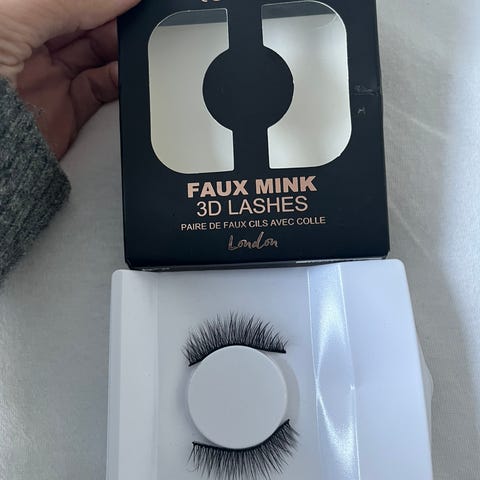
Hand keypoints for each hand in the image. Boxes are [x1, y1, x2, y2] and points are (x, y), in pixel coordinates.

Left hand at [0, 0, 139, 157]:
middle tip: (133, 19)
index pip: (64, 0)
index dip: (97, 0)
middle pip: (82, 23)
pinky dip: (116, 82)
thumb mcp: (13, 17)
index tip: (128, 0)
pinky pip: (98, 90)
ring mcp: (48, 79)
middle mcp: (28, 45)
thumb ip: (67, 2)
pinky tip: (124, 73)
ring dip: (117, 49)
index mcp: (12, 15)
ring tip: (132, 45)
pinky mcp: (65, 111)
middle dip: (110, 20)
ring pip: (94, 55)